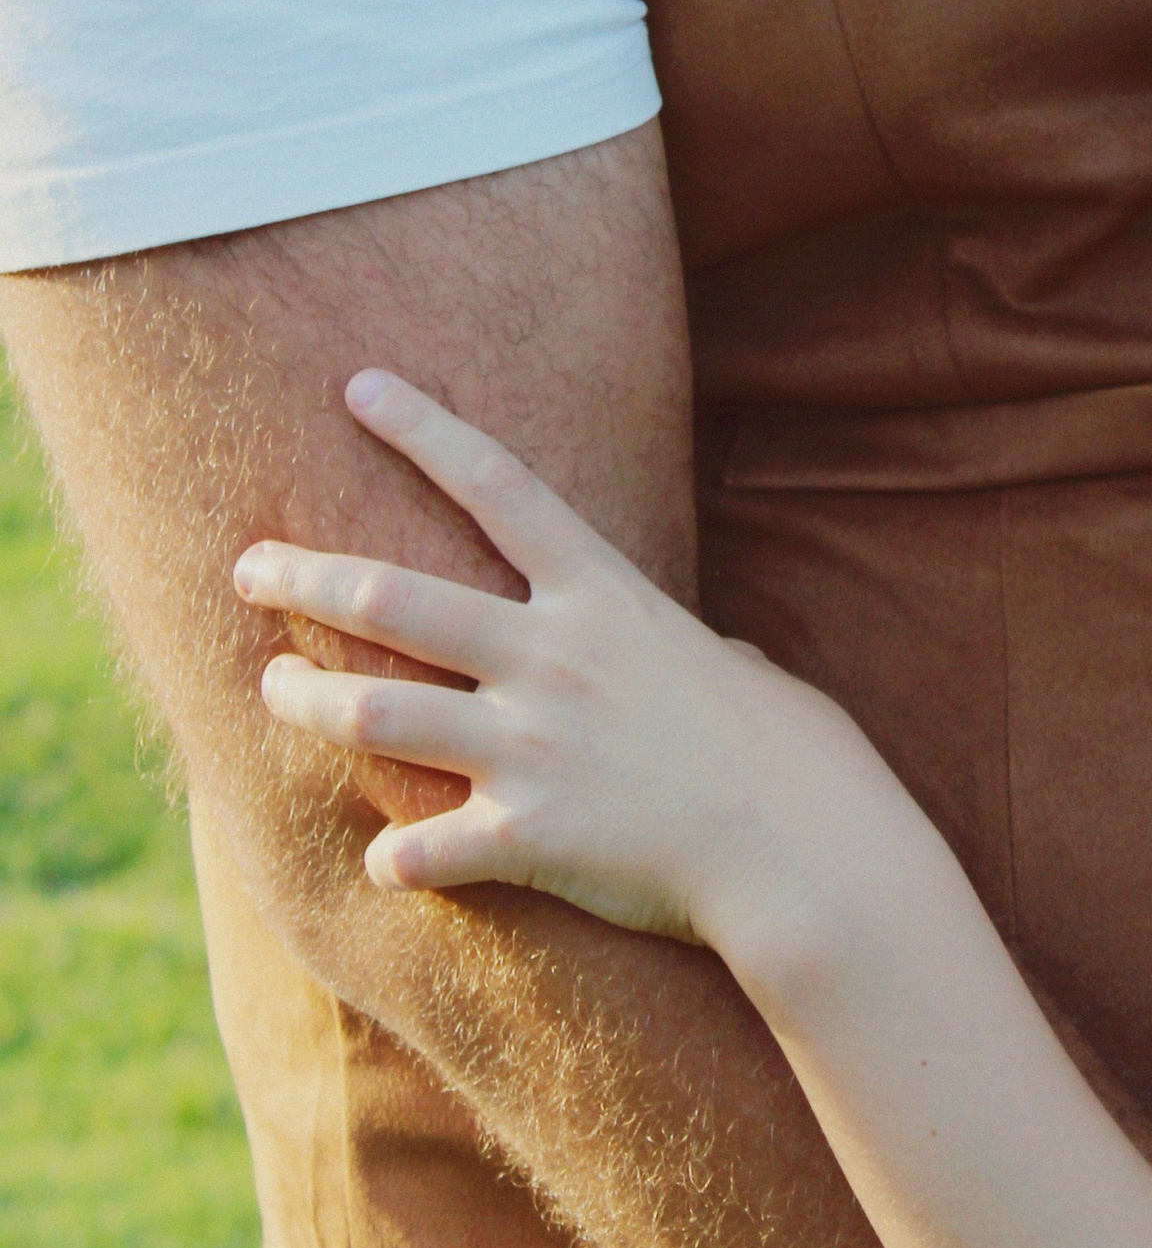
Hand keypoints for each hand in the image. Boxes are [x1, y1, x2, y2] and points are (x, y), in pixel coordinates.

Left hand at [240, 367, 889, 945]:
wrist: (806, 849)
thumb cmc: (792, 757)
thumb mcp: (733, 667)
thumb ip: (684, 650)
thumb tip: (695, 653)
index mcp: (605, 599)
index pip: (499, 487)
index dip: (424, 430)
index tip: (360, 386)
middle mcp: (554, 659)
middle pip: (395, 598)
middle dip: (305, 575)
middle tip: (249, 566)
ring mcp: (533, 746)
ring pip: (376, 711)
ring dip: (308, 701)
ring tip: (273, 691)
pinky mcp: (527, 834)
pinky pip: (424, 846)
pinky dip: (396, 855)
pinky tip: (383, 861)